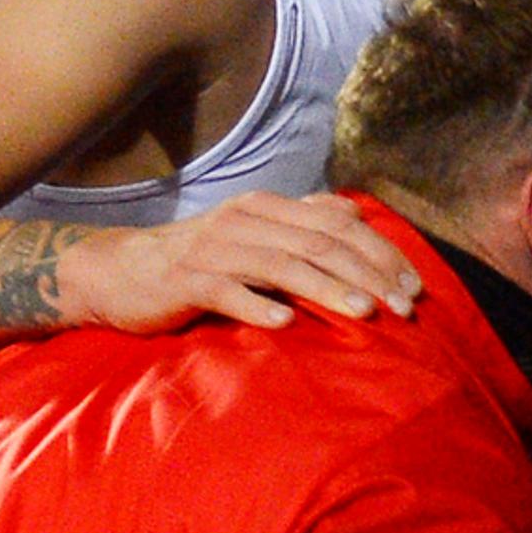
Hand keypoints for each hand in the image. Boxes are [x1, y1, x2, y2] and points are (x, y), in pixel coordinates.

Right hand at [61, 191, 423, 333]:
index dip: (381, 252)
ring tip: (365, 313)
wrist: (117, 272)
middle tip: (404, 307)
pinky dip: (259, 307)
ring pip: (284, 266)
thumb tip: (350, 213)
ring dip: (328, 290)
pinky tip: (287, 324)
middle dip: (369, 274)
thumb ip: (299, 223)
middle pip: (320, 244)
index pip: (338, 224)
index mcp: (267, 208)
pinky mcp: (187, 282)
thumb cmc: (195, 260)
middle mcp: (245, 221)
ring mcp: (215, 250)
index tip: (414, 285)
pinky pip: (228, 292)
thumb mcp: (251, 234)